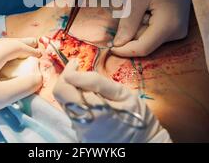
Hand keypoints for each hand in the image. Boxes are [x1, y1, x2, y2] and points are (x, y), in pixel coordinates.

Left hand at [0, 36, 41, 121]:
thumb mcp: (1, 96)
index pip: (19, 47)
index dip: (31, 51)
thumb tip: (38, 77)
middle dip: (19, 43)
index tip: (40, 56)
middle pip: (5, 41)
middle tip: (32, 42)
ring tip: (6, 46)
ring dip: (1, 44)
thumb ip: (24, 86)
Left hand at [53, 60, 170, 142]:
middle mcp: (80, 125)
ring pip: (68, 106)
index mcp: (91, 112)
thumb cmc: (138, 117)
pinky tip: (96, 103)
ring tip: (95, 90)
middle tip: (84, 73)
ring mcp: (80, 133)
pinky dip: (82, 105)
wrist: (146, 144)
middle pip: (62, 97)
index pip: (62, 89)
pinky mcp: (82, 137)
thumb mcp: (122, 94)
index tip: (77, 63)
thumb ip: (96, 82)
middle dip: (71, 82)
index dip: (67, 72)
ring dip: (76, 94)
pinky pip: (76, 115)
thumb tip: (73, 72)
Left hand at [112, 0, 190, 56]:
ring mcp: (179, 31)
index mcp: (168, 26)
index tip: (108, 46)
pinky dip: (144, 23)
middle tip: (127, 8)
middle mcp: (177, 33)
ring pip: (148, 37)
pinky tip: (146, 8)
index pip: (142, 48)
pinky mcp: (177, 28)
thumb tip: (117, 45)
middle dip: (130, 31)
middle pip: (144, 42)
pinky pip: (154, 32)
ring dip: (137, 26)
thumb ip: (127, 22)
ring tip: (140, 5)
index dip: (123, 50)